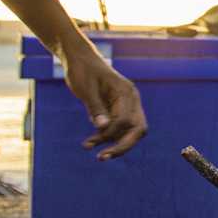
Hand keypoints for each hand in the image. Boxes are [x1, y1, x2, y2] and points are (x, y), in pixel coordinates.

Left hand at [63, 43, 147, 158]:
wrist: (79, 59)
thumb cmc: (82, 70)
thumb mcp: (86, 89)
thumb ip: (95, 108)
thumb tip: (103, 128)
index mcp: (126, 92)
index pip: (126, 120)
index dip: (111, 134)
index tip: (91, 141)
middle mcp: (131, 100)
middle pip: (137, 129)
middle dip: (122, 146)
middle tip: (102, 158)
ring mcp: (126, 105)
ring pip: (130, 132)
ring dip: (114, 144)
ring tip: (93, 151)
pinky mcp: (118, 110)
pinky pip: (119, 128)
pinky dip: (108, 137)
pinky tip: (92, 142)